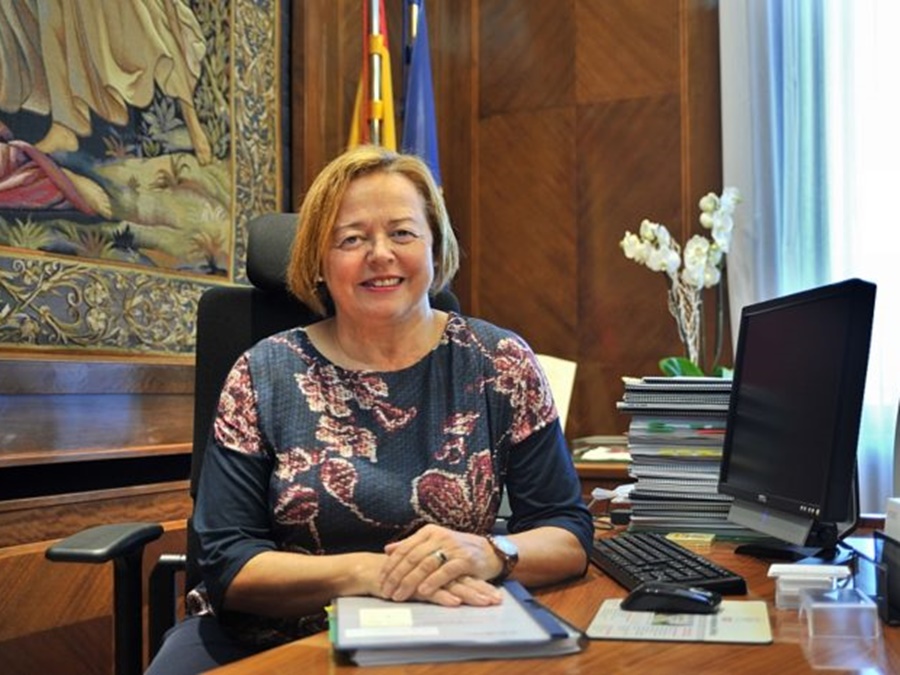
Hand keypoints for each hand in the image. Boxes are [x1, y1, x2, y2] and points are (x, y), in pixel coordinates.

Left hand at [378, 524, 502, 605]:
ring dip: (410, 582)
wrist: (491, 551)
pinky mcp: (464, 560)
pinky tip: (423, 592)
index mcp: (429, 532)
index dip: (390, 565)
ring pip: (425, 564)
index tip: (381, 580)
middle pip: (411, 557)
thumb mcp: (434, 543)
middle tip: (386, 591)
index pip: (404, 548)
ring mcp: (452, 547)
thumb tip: (388, 549)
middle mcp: (439, 536)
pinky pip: (445, 571)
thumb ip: (412, 546)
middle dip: (396, 576)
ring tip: (399, 595)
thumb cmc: (460, 550)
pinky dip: (432, 582)